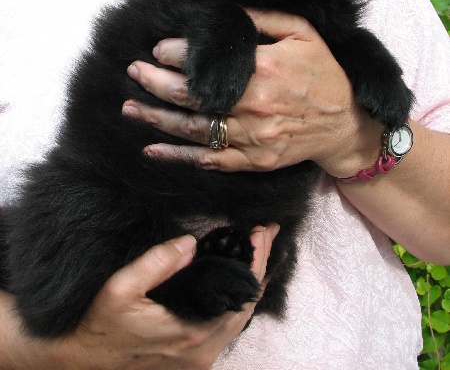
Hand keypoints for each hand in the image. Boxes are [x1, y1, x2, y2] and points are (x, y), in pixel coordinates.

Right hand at [1, 227, 276, 369]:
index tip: (261, 230)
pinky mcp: (193, 356)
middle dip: (260, 265)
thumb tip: (189, 243)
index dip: (255, 258)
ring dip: (251, 281)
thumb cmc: (101, 323)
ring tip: (257, 250)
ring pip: (241, 317)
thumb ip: (156, 263)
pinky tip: (236, 278)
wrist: (84, 358)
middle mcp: (202, 349)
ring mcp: (200, 356)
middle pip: (248, 303)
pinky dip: (238, 299)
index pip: (239, 291)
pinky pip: (228, 326)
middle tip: (266, 233)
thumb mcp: (120, 288)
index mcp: (191, 331)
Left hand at [123, 9, 383, 177]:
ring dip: (157, 119)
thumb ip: (264, 20)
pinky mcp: (255, 160)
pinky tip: (153, 151)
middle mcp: (254, 105)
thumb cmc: (324, 73)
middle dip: (155, 83)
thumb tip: (227, 13)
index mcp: (264, 69)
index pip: (206, 62)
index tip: (157, 49)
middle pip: (192, 96)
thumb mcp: (303, 33)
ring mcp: (253, 137)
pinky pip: (210, 161)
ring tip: (130, 109)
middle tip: (134, 72)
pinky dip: (179, 157)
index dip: (175, 54)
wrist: (346, 123)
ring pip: (193, 129)